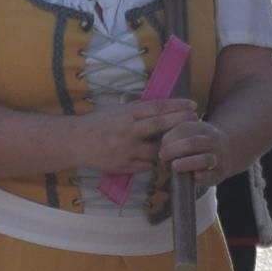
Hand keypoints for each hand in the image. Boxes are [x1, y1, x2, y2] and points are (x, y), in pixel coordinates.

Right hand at [74, 98, 191, 175]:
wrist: (75, 142)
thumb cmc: (97, 123)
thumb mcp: (116, 110)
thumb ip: (137, 110)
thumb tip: (160, 107)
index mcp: (127, 114)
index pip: (157, 108)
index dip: (177, 106)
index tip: (192, 105)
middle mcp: (128, 131)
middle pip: (160, 126)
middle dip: (180, 123)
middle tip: (196, 120)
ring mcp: (126, 150)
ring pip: (157, 150)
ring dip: (169, 147)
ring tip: (179, 144)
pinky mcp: (123, 166)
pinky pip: (146, 166)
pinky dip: (154, 162)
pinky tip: (159, 159)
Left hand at [160, 116, 231, 179]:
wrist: (229, 149)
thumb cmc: (199, 143)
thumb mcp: (192, 133)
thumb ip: (175, 136)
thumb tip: (153, 145)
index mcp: (202, 128)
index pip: (184, 128)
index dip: (170, 136)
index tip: (160, 144)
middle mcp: (212, 141)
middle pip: (193, 142)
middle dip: (175, 149)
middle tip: (162, 156)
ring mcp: (218, 157)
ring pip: (205, 159)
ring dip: (188, 162)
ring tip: (174, 166)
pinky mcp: (221, 173)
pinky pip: (213, 175)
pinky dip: (204, 176)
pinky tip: (195, 176)